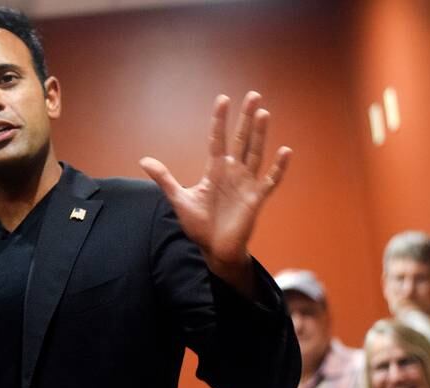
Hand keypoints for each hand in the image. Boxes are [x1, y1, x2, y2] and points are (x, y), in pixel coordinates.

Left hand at [140, 91, 291, 292]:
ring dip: (259, 134)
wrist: (213, 249)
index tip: (222, 99)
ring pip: (254, 153)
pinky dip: (277, 168)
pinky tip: (285, 151)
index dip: (219, 120)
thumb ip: (164, 179)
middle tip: (252, 95)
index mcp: (215, 171)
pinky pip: (269, 181)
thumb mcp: (179, 199)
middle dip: (245, 119)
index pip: (217, 140)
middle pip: (240, 140)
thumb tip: (143, 160)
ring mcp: (245, 184)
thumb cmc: (199, 225)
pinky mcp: (255, 199)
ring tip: (263, 113)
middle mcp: (232, 173)